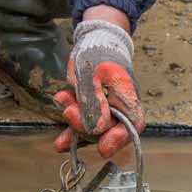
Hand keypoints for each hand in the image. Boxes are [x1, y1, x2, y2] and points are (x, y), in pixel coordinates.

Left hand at [53, 17, 143, 158]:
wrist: (94, 42)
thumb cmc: (97, 53)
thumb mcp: (91, 73)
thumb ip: (92, 100)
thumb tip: (95, 128)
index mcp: (127, 95)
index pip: (131, 124)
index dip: (119, 139)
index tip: (102, 149)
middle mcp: (119, 108)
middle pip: (108, 130)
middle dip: (86, 127)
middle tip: (68, 111)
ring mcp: (105, 111)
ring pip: (92, 130)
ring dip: (75, 129)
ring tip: (61, 112)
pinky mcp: (91, 111)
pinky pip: (82, 127)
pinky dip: (71, 133)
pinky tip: (60, 143)